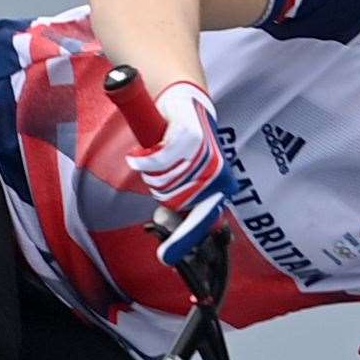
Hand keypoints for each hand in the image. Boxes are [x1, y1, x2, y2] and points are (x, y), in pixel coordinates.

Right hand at [123, 81, 233, 264]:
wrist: (183, 102)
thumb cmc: (184, 140)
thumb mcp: (189, 173)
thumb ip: (184, 199)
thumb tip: (172, 227)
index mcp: (217, 184)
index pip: (201, 218)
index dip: (183, 239)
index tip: (166, 257)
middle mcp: (214, 172)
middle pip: (173, 200)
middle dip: (159, 188)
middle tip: (159, 171)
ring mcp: (203, 155)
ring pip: (163, 181)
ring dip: (151, 170)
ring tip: (156, 154)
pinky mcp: (189, 137)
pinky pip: (158, 161)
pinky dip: (144, 158)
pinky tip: (142, 151)